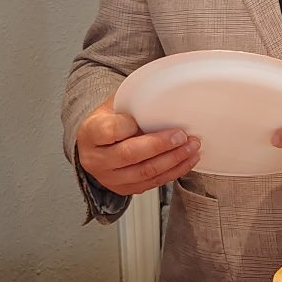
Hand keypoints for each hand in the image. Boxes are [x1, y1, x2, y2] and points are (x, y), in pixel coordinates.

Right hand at [75, 103, 198, 195]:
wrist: (96, 145)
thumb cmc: (108, 121)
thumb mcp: (114, 105)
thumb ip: (133, 101)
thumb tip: (165, 92)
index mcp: (90, 133)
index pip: (109, 131)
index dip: (130, 125)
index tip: (149, 115)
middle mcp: (96, 159)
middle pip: (130, 155)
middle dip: (161, 145)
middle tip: (181, 136)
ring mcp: (109, 178)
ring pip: (144, 173)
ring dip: (173, 160)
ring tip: (191, 147)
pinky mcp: (124, 189)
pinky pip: (152, 183)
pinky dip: (173, 172)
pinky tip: (186, 161)